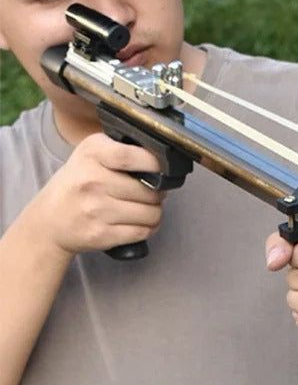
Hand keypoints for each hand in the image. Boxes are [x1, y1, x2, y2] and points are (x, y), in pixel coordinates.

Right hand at [30, 133, 165, 255]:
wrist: (49, 220)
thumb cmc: (77, 184)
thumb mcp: (91, 155)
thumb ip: (122, 151)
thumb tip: (161, 161)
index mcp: (91, 154)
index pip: (131, 156)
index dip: (154, 164)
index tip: (161, 170)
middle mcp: (92, 180)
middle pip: (150, 191)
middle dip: (158, 195)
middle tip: (149, 194)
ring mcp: (95, 209)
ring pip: (151, 213)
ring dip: (154, 213)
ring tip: (144, 209)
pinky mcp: (100, 233)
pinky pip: (142, 232)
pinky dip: (148, 229)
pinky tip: (139, 223)